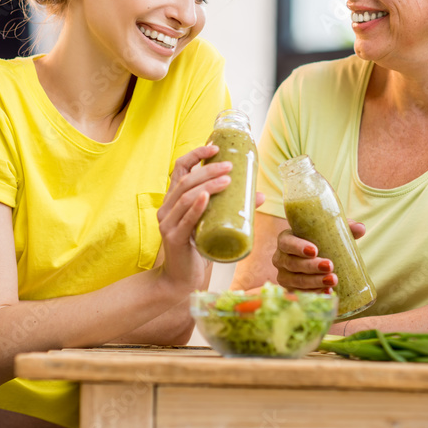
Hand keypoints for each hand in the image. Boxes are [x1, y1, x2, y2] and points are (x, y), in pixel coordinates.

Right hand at [156, 144, 230, 291]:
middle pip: (185, 180)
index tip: (214, 147)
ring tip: (227, 180)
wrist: (181, 280)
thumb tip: (260, 195)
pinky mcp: (174, 238)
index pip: (180, 169)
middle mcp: (167, 208)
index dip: (195, 155)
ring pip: (185, 196)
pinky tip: (206, 198)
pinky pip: (185, 219)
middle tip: (230, 166)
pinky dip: (196, 207)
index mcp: (174, 200)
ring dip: (207, 185)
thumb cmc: (198, 249)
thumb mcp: (214, 224)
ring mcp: (168, 223)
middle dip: (208, 169)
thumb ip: (231, 209)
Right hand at [272, 221, 365, 292]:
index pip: (286, 243)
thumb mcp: (330, 233)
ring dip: (314, 282)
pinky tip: (327, 292)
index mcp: (286, 240)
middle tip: (330, 266)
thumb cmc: (321, 243)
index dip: (298, 247)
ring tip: (333, 281)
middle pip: (292, 263)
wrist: (316, 260)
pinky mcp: (290, 290)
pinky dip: (314, 294)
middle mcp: (281, 258)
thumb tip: (360, 228)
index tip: (314, 250)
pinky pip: (299, 294)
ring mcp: (284, 276)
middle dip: (311, 266)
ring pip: (296, 281)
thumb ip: (345, 228)